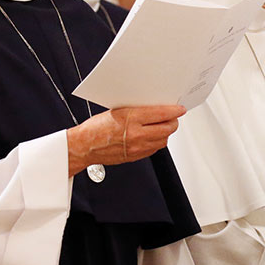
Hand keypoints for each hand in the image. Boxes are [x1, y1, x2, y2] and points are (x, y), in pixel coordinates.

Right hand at [66, 105, 184, 175]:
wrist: (85, 146)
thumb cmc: (96, 127)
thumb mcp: (117, 110)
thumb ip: (137, 110)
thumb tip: (155, 108)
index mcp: (131, 118)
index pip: (162, 114)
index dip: (174, 111)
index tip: (179, 109)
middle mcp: (136, 134)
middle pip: (167, 129)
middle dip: (173, 122)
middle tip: (173, 117)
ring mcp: (137, 148)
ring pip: (163, 141)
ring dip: (166, 133)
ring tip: (163, 126)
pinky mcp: (136, 156)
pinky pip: (154, 149)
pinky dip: (157, 142)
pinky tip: (152, 136)